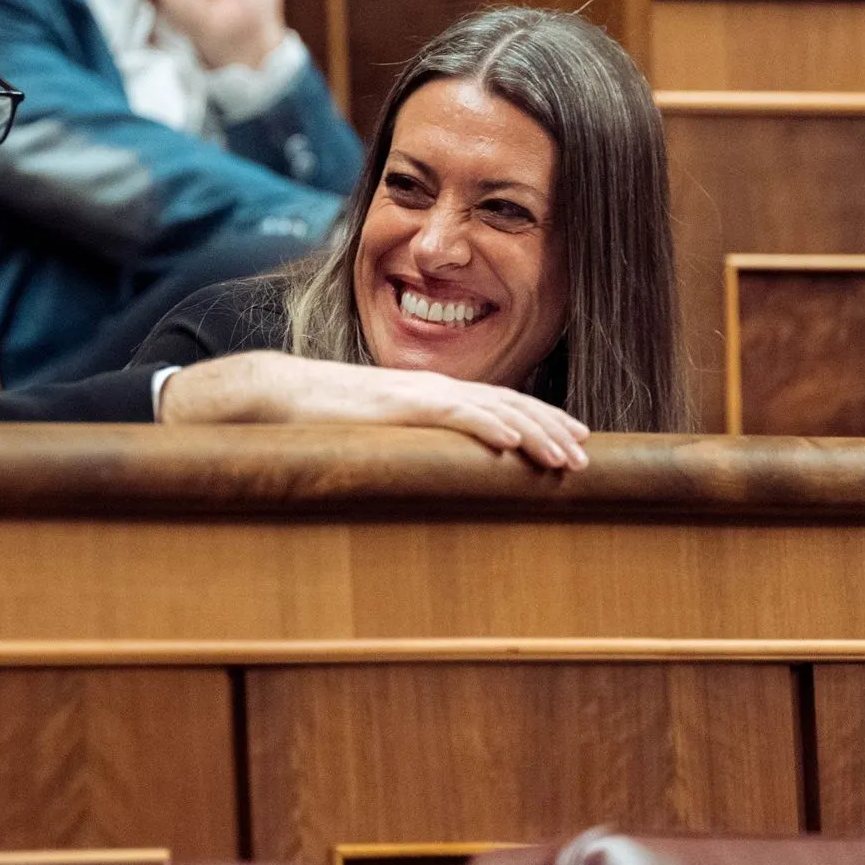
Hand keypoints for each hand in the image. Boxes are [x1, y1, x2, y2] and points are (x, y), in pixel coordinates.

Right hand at [159, 352, 590, 470]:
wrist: (278, 394)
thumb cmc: (322, 420)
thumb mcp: (378, 435)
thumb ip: (407, 447)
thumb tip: (429, 476)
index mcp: (431, 396)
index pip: (499, 404)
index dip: (539, 420)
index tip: (572, 441)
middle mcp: (435, 389)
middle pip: (510, 403)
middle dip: (552, 427)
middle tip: (586, 455)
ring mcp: (420, 393)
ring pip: (495, 407)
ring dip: (537, 431)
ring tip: (569, 455)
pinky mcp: (401, 404)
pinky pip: (457, 413)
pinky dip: (492, 423)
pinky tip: (517, 439)